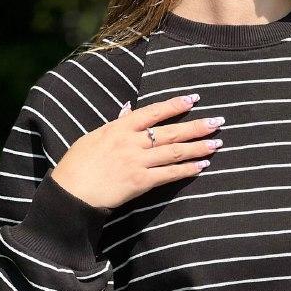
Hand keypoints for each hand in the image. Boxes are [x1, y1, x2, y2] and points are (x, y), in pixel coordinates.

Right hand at [50, 94, 224, 208]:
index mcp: (120, 127)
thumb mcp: (95, 136)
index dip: (175, 104)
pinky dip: (187, 170)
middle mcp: (132, 142)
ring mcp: (137, 162)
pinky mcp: (141, 182)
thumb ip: (116, 123)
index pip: (153, 111)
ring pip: (174, 152)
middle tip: (218, 122)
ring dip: (198, 148)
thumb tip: (128, 109)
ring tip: (217, 143)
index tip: (194, 98)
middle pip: (171, 132)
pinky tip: (202, 166)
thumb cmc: (79, 164)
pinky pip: (169, 174)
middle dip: (197, 126)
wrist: (72, 192)